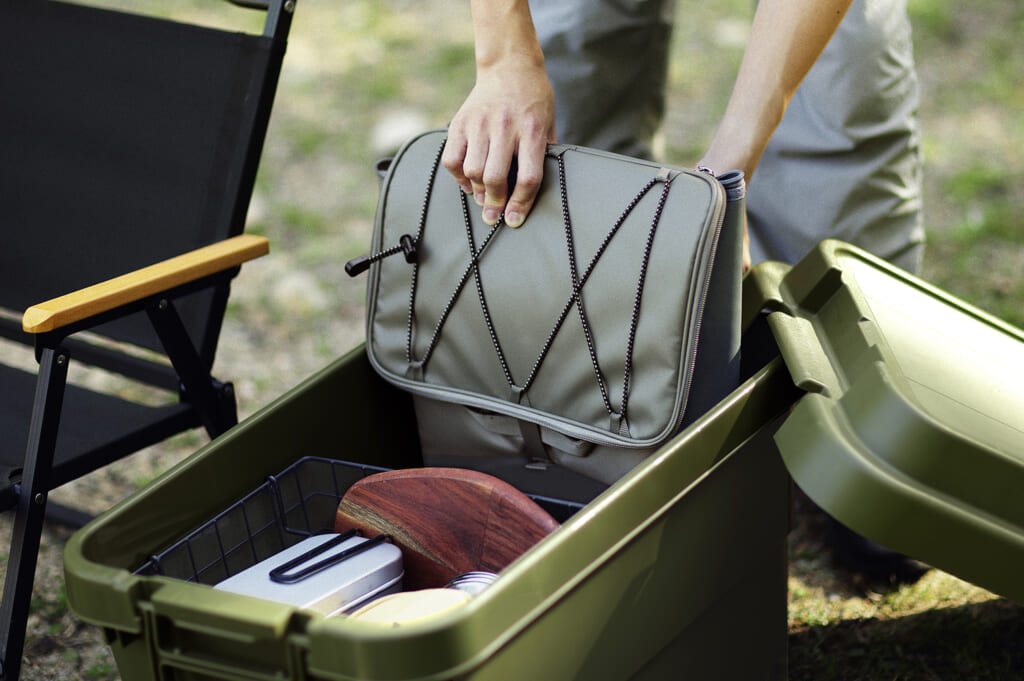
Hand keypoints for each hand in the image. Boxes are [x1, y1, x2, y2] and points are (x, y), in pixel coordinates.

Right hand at [442, 57, 555, 227]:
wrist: (510, 65)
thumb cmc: (534, 99)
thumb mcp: (549, 124)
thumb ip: (544, 154)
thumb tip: (537, 190)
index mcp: (532, 130)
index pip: (527, 177)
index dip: (520, 204)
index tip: (514, 220)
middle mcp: (505, 127)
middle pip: (495, 178)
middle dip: (494, 203)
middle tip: (494, 215)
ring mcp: (480, 123)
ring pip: (472, 171)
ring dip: (477, 191)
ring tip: (483, 197)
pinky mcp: (460, 122)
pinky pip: (452, 158)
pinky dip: (458, 176)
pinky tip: (468, 180)